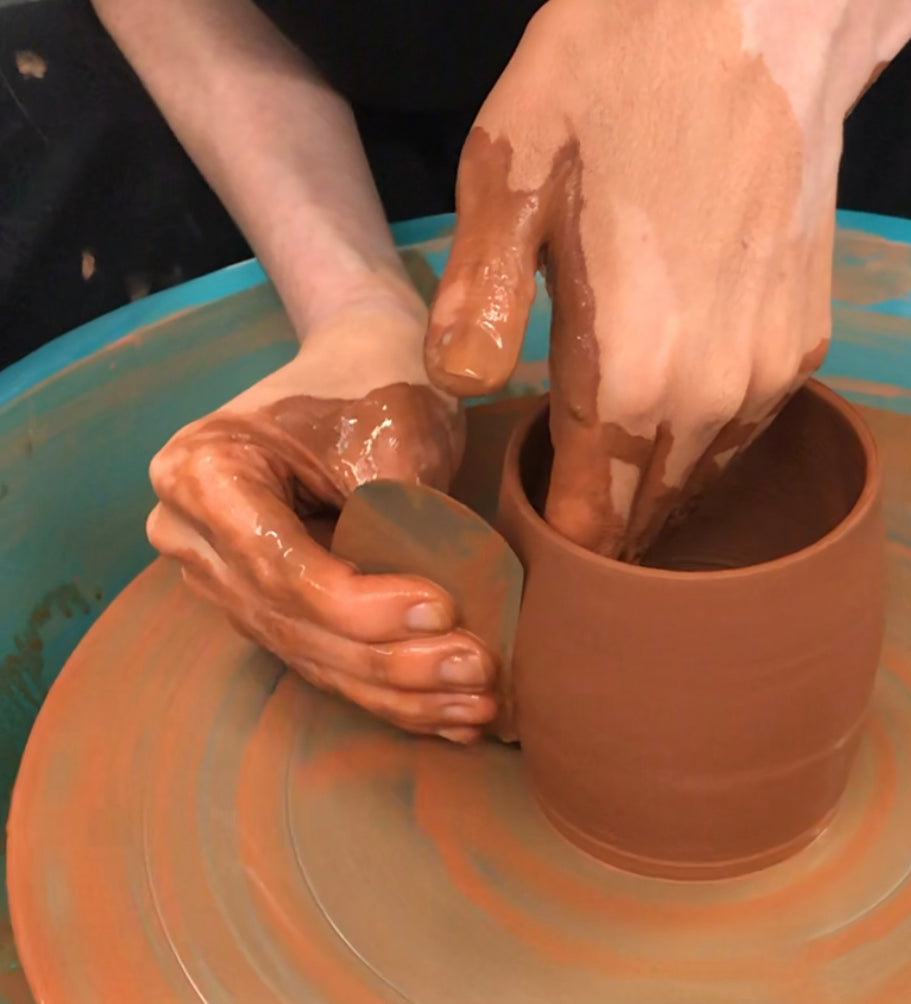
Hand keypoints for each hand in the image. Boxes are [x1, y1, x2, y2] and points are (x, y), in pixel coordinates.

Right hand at [146, 299, 497, 743]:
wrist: (365, 363)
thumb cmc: (377, 380)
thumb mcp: (392, 430)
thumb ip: (397, 519)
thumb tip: (436, 623)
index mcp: (202, 473)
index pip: (280, 564)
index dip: (360, 603)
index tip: (442, 609)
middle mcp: (196, 536)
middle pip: (294, 621)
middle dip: (391, 658)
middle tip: (476, 670)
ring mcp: (229, 579)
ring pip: (314, 656)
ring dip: (399, 690)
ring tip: (477, 706)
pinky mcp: (273, 608)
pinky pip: (329, 661)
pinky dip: (393, 691)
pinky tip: (452, 719)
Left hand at [424, 0, 910, 558]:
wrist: (759, 12)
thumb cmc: (618, 79)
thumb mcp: (510, 176)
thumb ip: (478, 305)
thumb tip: (457, 391)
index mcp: (635, 375)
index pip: (595, 524)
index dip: (556, 554)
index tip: (522, 554)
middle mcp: (717, 395)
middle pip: (653, 515)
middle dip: (602, 533)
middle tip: (551, 523)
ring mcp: (774, 370)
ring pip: (703, 476)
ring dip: (653, 490)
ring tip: (600, 477)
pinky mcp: (807, 338)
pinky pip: (745, 426)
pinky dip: (701, 439)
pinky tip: (664, 411)